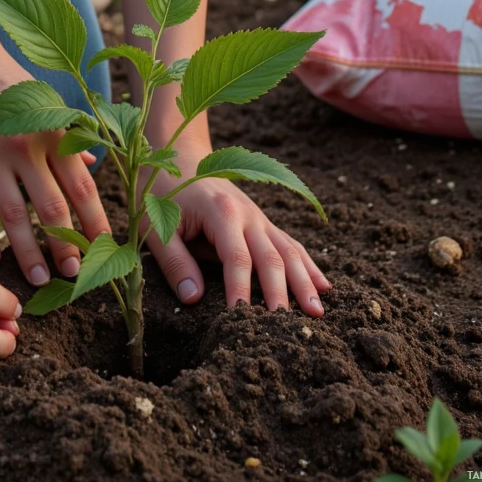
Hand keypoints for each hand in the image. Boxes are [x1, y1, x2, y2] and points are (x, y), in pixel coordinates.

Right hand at [0, 40, 109, 287]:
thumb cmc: (5, 76)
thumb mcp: (43, 97)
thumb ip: (66, 132)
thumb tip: (90, 162)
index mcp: (52, 129)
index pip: (82, 186)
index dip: (95, 222)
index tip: (104, 249)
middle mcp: (25, 144)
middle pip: (52, 208)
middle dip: (65, 247)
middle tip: (73, 275)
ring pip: (14, 216)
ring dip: (28, 252)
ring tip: (37, 279)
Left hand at [145, 173, 331, 315]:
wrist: (179, 153)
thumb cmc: (162, 191)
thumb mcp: (156, 224)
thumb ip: (174, 260)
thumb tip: (193, 299)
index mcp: (221, 212)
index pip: (236, 258)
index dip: (240, 290)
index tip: (242, 320)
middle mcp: (248, 213)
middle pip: (271, 257)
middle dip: (282, 293)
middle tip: (288, 328)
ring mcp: (259, 217)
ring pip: (289, 250)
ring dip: (305, 281)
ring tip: (318, 313)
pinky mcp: (263, 222)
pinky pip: (290, 243)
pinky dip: (308, 264)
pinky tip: (325, 285)